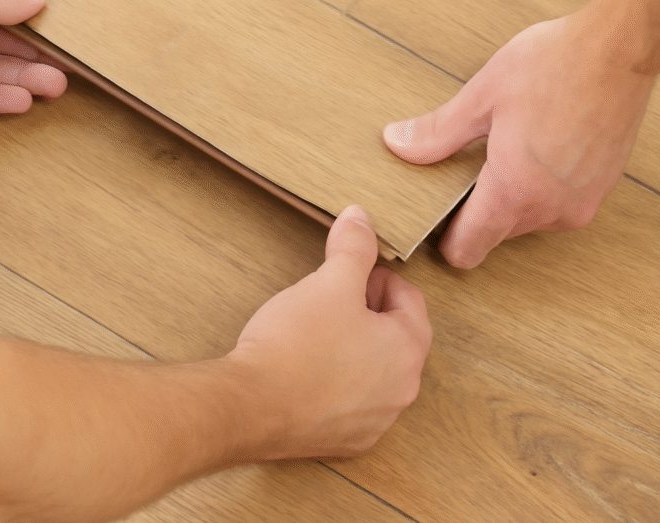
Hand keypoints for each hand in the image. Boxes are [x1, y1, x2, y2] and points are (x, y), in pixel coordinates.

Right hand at [229, 205, 431, 458]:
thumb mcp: (328, 283)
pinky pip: (351, 403)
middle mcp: (401, 391)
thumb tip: (360, 217)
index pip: (410, 300)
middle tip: (333, 299)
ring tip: (318, 333)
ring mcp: (374, 422)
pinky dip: (337, 385)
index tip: (353, 273)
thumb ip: (352, 247)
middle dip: (369, 313)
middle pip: (395, 337)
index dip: (380, 278)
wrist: (250, 407)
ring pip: (374, 372)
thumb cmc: (295, 345)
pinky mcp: (345, 442)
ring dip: (355, 349)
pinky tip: (308, 371)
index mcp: (407, 350)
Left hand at [383, 14, 656, 268]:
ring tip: (506, 147)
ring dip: (511, 195)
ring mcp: (582, 203)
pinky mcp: (602, 190)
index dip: (445, 237)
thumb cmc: (554, 65)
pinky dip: (540, 186)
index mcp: (514, 193)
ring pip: (527, 219)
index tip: (436, 211)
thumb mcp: (482, 96)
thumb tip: (397, 144)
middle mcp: (551, 210)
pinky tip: (536, 145)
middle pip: (496, 234)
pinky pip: (556, 204)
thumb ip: (437, 132)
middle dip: (477, 208)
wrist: (621, 47)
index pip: (467, 250)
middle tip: (468, 163)